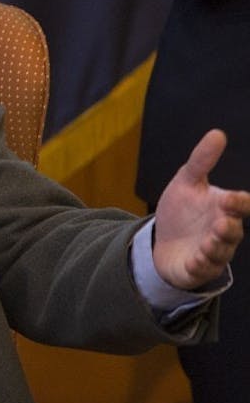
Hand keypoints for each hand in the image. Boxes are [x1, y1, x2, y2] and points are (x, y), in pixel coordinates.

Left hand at [153, 129, 249, 289]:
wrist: (162, 240)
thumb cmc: (182, 210)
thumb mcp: (186, 182)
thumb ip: (201, 161)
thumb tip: (217, 133)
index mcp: (224, 209)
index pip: (240, 206)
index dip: (239, 203)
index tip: (232, 198)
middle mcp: (223, 232)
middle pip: (233, 231)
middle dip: (229, 227)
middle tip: (223, 220)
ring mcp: (211, 252)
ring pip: (220, 252)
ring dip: (216, 246)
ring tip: (211, 238)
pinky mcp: (196, 268)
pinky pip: (202, 269)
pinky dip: (200, 264)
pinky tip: (196, 258)